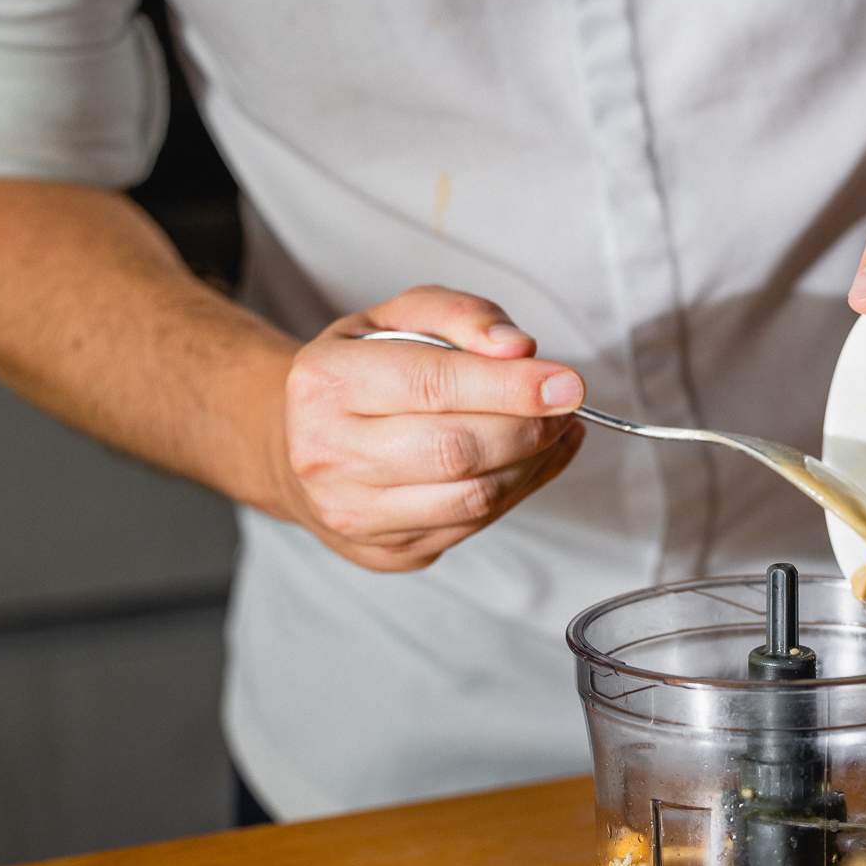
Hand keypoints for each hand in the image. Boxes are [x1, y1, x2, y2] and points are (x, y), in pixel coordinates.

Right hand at [278, 285, 585, 571]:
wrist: (299, 443)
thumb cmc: (356, 376)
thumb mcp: (394, 318)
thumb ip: (459, 315)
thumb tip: (517, 349)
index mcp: (326, 383)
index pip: (432, 385)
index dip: (510, 387)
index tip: (567, 383)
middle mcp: (329, 454)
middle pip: (458, 451)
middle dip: (529, 428)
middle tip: (565, 404)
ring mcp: (355, 513)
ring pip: (474, 499)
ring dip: (533, 463)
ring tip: (552, 429)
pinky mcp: (387, 550)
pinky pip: (475, 526)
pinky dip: (519, 490)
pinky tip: (533, 459)